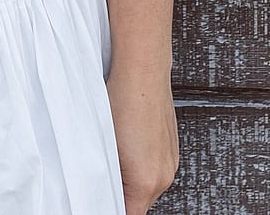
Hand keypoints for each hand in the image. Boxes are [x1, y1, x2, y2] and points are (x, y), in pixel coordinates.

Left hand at [105, 65, 179, 213]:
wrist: (143, 69)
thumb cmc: (122, 99)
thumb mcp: (104, 144)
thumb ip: (105, 175)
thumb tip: (100, 185)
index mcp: (147, 182)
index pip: (128, 213)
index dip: (109, 204)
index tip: (98, 197)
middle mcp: (164, 175)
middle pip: (140, 202)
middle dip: (120, 193)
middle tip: (100, 177)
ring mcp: (170, 160)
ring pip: (147, 185)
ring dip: (129, 178)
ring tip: (111, 155)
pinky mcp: (170, 146)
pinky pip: (154, 166)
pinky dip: (138, 163)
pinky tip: (124, 143)